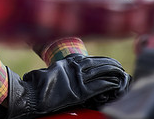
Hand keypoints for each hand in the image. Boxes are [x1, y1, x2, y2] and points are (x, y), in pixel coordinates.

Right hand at [0, 54, 130, 118]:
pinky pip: (97, 86)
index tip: (111, 62)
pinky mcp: (79, 92)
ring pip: (101, 73)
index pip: (90, 59)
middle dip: (111, 65)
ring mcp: (77, 79)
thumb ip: (61, 68)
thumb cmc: (37, 84)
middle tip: (121, 67)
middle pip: (98, 64)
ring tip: (122, 74)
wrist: (31, 94)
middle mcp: (74, 68)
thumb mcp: (51, 71)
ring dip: (113, 72)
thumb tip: (64, 68)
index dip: (103, 60)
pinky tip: (116, 84)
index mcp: (68, 62)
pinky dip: (108, 84)